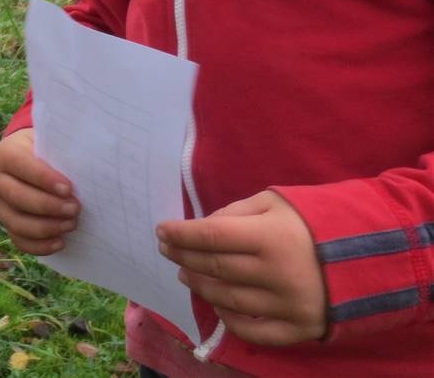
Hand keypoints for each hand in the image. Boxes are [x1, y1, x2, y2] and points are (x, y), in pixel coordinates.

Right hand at [0, 128, 79, 253]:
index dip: (44, 179)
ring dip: (45, 228)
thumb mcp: (51, 142)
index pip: (22, 166)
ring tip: (71, 224)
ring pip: (16, 222)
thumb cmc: (47, 149)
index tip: (69, 189)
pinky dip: (39, 246)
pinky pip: (19, 240)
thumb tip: (89, 165)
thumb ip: (63, 151)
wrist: (29, 157)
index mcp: (6, 154)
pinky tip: (61, 242)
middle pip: (18, 197)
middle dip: (48, 206)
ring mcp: (0, 204)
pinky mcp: (7, 223)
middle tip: (75, 209)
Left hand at [157, 190, 327, 345]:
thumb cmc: (318, 221)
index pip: (210, 236)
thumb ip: (236, 213)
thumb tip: (202, 229)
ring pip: (227, 299)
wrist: (373, 255)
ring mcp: (287, 305)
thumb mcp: (276, 202)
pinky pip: (253, 331)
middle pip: (214, 267)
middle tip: (167, 250)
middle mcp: (276, 274)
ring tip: (185, 273)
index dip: (180, 234)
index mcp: (270, 236)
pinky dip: (229, 320)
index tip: (161, 231)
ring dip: (200, 285)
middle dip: (183, 256)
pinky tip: (217, 305)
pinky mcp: (300, 329)